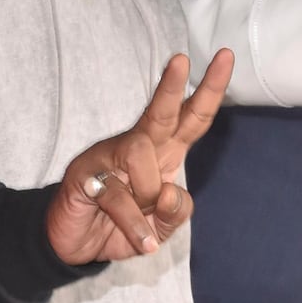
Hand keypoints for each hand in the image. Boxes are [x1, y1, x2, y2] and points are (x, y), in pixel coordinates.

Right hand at [46, 49, 232, 265]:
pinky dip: (134, 224)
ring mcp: (108, 157)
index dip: (210, 91)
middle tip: (182, 59)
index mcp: (163, 155)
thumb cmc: (120, 227)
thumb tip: (170, 192)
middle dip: (174, 86)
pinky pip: (118, 194)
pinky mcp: (86, 174)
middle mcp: (137, 148)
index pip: (191, 118)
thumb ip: (177, 212)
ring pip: (141, 154)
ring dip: (148, 194)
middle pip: (161, 112)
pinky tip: (140, 241)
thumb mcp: (162, 229)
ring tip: (143, 222)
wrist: (75, 245)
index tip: (226, 57)